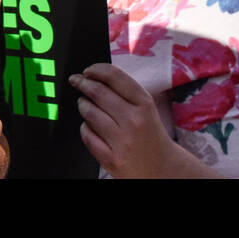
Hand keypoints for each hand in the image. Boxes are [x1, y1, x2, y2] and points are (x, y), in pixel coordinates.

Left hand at [71, 63, 182, 178]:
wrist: (162, 167)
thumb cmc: (150, 134)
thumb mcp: (146, 107)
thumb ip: (125, 92)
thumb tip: (95, 77)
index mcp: (144, 104)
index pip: (114, 77)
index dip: (96, 70)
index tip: (87, 71)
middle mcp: (134, 121)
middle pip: (98, 92)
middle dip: (83, 83)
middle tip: (76, 81)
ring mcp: (122, 141)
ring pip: (89, 113)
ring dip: (82, 104)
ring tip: (84, 103)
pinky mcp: (111, 159)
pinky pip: (87, 135)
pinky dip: (85, 127)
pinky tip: (89, 126)